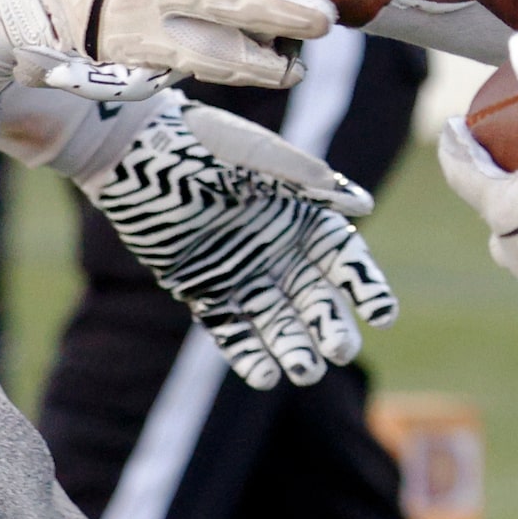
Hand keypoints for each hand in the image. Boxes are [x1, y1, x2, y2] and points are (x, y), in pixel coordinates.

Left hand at [82, 95, 398, 389]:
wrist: (134, 152)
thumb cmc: (201, 142)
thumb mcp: (257, 157)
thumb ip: (306, 179)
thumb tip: (363, 205)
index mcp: (299, 212)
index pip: (344, 258)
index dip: (365, 286)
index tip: (382, 315)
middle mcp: (276, 248)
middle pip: (315, 298)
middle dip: (330, 326)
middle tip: (341, 351)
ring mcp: (241, 272)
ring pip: (277, 321)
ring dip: (293, 348)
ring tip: (304, 372)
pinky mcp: (202, 291)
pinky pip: (231, 329)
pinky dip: (248, 354)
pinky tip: (264, 375)